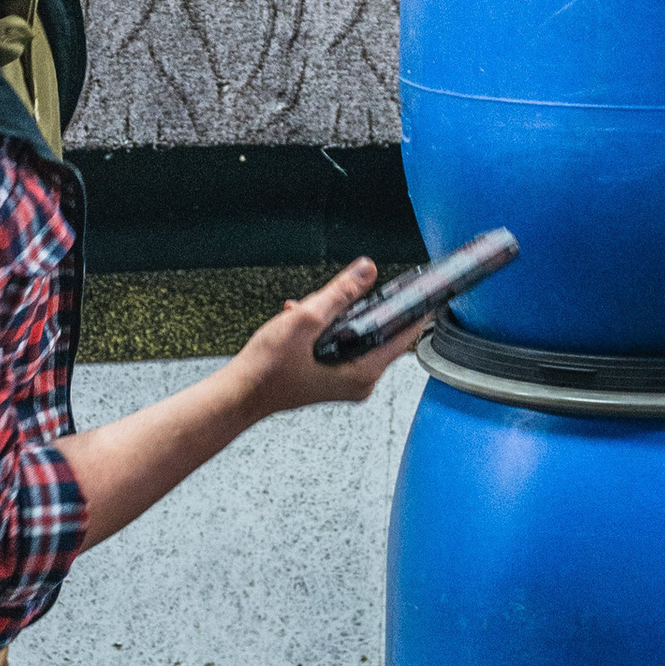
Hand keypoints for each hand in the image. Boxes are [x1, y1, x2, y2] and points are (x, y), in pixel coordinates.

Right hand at [225, 257, 415, 418]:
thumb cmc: (267, 370)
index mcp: (362, 372)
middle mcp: (359, 381)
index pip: (403, 335)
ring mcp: (345, 381)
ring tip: (306, 312)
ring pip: (356, 337)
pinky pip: (341, 345)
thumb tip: (366, 270)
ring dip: (335, 317)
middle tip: (338, 295)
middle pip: (378, 333)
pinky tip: (300, 319)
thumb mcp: (305, 320)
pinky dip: (325, 330)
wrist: (239, 394)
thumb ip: (339, 293)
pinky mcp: (332, 378)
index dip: (414, 310)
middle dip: (358, 308)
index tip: (425, 291)